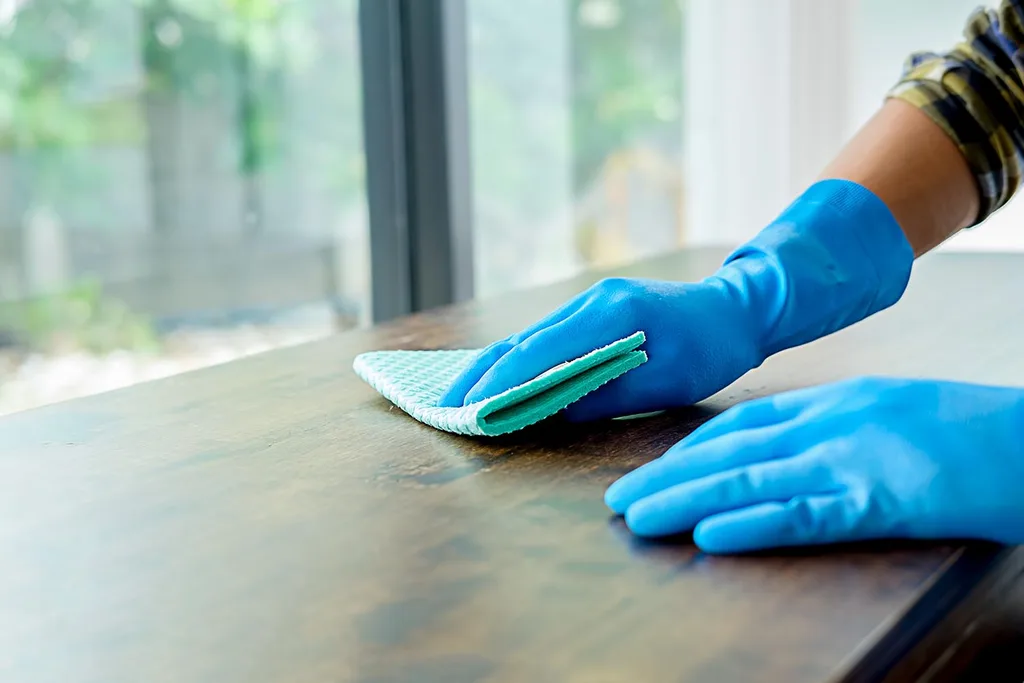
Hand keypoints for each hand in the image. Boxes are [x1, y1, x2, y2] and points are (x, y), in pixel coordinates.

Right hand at [438, 276, 763, 420]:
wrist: (737, 309)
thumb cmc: (712, 347)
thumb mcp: (667, 380)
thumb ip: (606, 395)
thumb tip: (549, 415)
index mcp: (611, 313)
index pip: (540, 350)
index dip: (500, 382)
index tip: (469, 409)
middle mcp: (591, 301)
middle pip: (521, 340)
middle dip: (480, 375)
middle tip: (445, 408)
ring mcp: (589, 303)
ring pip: (528, 337)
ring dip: (492, 368)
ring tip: (460, 398)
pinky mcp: (591, 312)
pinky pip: (545, 338)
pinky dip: (517, 361)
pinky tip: (497, 380)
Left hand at [605, 376, 1023, 552]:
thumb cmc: (972, 431)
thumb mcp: (893, 412)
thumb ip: (840, 427)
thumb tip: (793, 451)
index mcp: (836, 402)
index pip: (746, 423)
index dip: (694, 449)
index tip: (656, 469)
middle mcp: (832, 423)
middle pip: (733, 451)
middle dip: (668, 475)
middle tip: (616, 499)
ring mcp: (855, 459)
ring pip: (752, 480)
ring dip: (686, 500)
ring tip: (636, 518)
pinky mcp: (884, 500)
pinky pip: (807, 514)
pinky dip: (753, 525)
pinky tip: (709, 537)